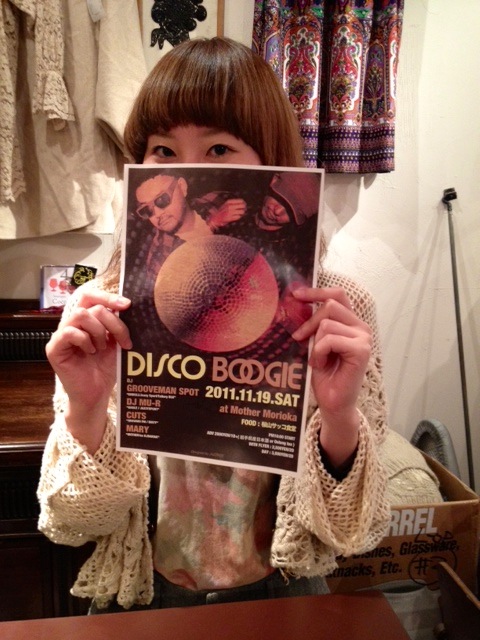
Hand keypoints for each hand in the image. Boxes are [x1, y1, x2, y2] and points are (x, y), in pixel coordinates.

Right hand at [46, 290, 131, 450]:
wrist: (97, 395)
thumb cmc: (106, 369)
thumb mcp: (115, 343)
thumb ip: (116, 324)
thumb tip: (127, 305)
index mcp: (85, 321)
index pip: (90, 296)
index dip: (107, 296)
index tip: (126, 305)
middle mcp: (71, 324)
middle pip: (90, 306)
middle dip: (112, 321)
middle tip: (122, 340)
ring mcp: (61, 336)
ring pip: (80, 315)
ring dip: (98, 331)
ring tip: (102, 348)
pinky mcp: (54, 349)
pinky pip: (69, 332)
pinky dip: (85, 340)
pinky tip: (91, 352)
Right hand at [206, 198, 246, 229]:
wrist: (215, 218)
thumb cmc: (223, 211)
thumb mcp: (227, 205)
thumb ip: (234, 203)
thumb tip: (244, 203)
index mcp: (229, 202)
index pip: (241, 201)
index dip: (244, 203)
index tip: (244, 205)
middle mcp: (230, 206)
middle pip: (243, 206)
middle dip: (244, 208)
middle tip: (244, 210)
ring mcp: (230, 212)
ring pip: (242, 212)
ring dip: (242, 213)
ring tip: (240, 214)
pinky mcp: (230, 218)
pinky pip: (239, 217)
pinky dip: (238, 217)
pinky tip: (236, 217)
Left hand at [291, 286, 371, 466]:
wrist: (333, 403)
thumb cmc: (324, 375)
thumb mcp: (315, 343)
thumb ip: (314, 325)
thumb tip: (297, 302)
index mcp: (351, 323)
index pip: (337, 295)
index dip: (317, 291)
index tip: (296, 294)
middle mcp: (361, 327)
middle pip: (330, 305)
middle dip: (309, 321)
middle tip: (299, 338)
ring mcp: (363, 338)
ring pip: (326, 324)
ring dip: (315, 344)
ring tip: (318, 360)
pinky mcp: (361, 349)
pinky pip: (329, 339)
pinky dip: (319, 352)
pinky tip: (322, 365)